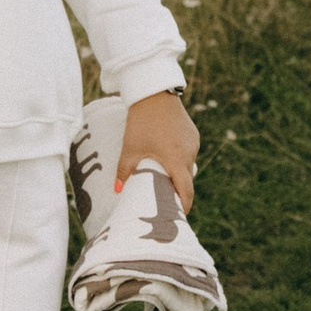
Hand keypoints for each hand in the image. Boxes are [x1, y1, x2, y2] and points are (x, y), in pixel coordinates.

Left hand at [118, 90, 198, 213]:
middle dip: (179, 192)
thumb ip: (124, 172)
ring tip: (166, 181)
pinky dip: (180, 160)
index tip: (179, 216)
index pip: (186, 191)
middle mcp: (189, 153)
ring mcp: (193, 143)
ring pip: (188, 166)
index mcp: (176, 161)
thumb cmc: (141, 122)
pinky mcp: (192, 134)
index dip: (184, 206)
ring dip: (179, 174)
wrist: (154, 93)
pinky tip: (167, 159)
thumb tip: (117, 190)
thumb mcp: (130, 148)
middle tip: (168, 202)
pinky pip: (188, 153)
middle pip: (187, 180)